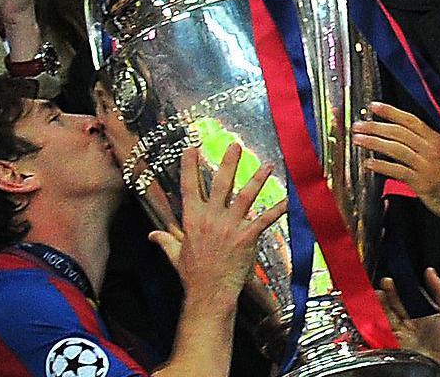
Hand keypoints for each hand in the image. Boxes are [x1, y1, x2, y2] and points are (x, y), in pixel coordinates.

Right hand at [149, 144, 287, 304]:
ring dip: (257, 180)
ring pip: (245, 197)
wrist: (209, 293)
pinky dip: (277, 210)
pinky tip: (288, 200)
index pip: (189, 187)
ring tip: (267, 166)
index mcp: (192, 219)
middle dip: (228, 163)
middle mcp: (211, 218)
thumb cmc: (193, 275)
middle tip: (235, 146)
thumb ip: (165, 241)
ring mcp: (229, 227)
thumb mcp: (174, 255)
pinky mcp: (246, 238)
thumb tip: (151, 236)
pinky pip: (264, 220)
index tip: (192, 148)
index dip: (190, 166)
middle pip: (220, 184)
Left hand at [352, 101, 439, 224]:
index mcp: (438, 139)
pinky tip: (369, 164)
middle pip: (399, 132)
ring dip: (374, 143)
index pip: (410, 120)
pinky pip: (397, 170)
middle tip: (358, 125)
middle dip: (375, 127)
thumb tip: (401, 137)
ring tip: (358, 140)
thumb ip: (426, 145)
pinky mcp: (422, 183)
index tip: (373, 106)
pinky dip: (382, 166)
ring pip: (395, 149)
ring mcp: (427, 165)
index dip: (391, 112)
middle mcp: (432, 149)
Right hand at [376, 269, 439, 376]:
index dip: (401, 288)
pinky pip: (379, 329)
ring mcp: (399, 335)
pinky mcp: (391, 343)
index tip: (395, 278)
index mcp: (423, 317)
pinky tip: (373, 308)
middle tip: (385, 282)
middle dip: (388, 293)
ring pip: (384, 315)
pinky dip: (374, 318)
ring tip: (378, 291)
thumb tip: (431, 272)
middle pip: (394, 305)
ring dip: (380, 303)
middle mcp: (410, 325)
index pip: (408, 299)